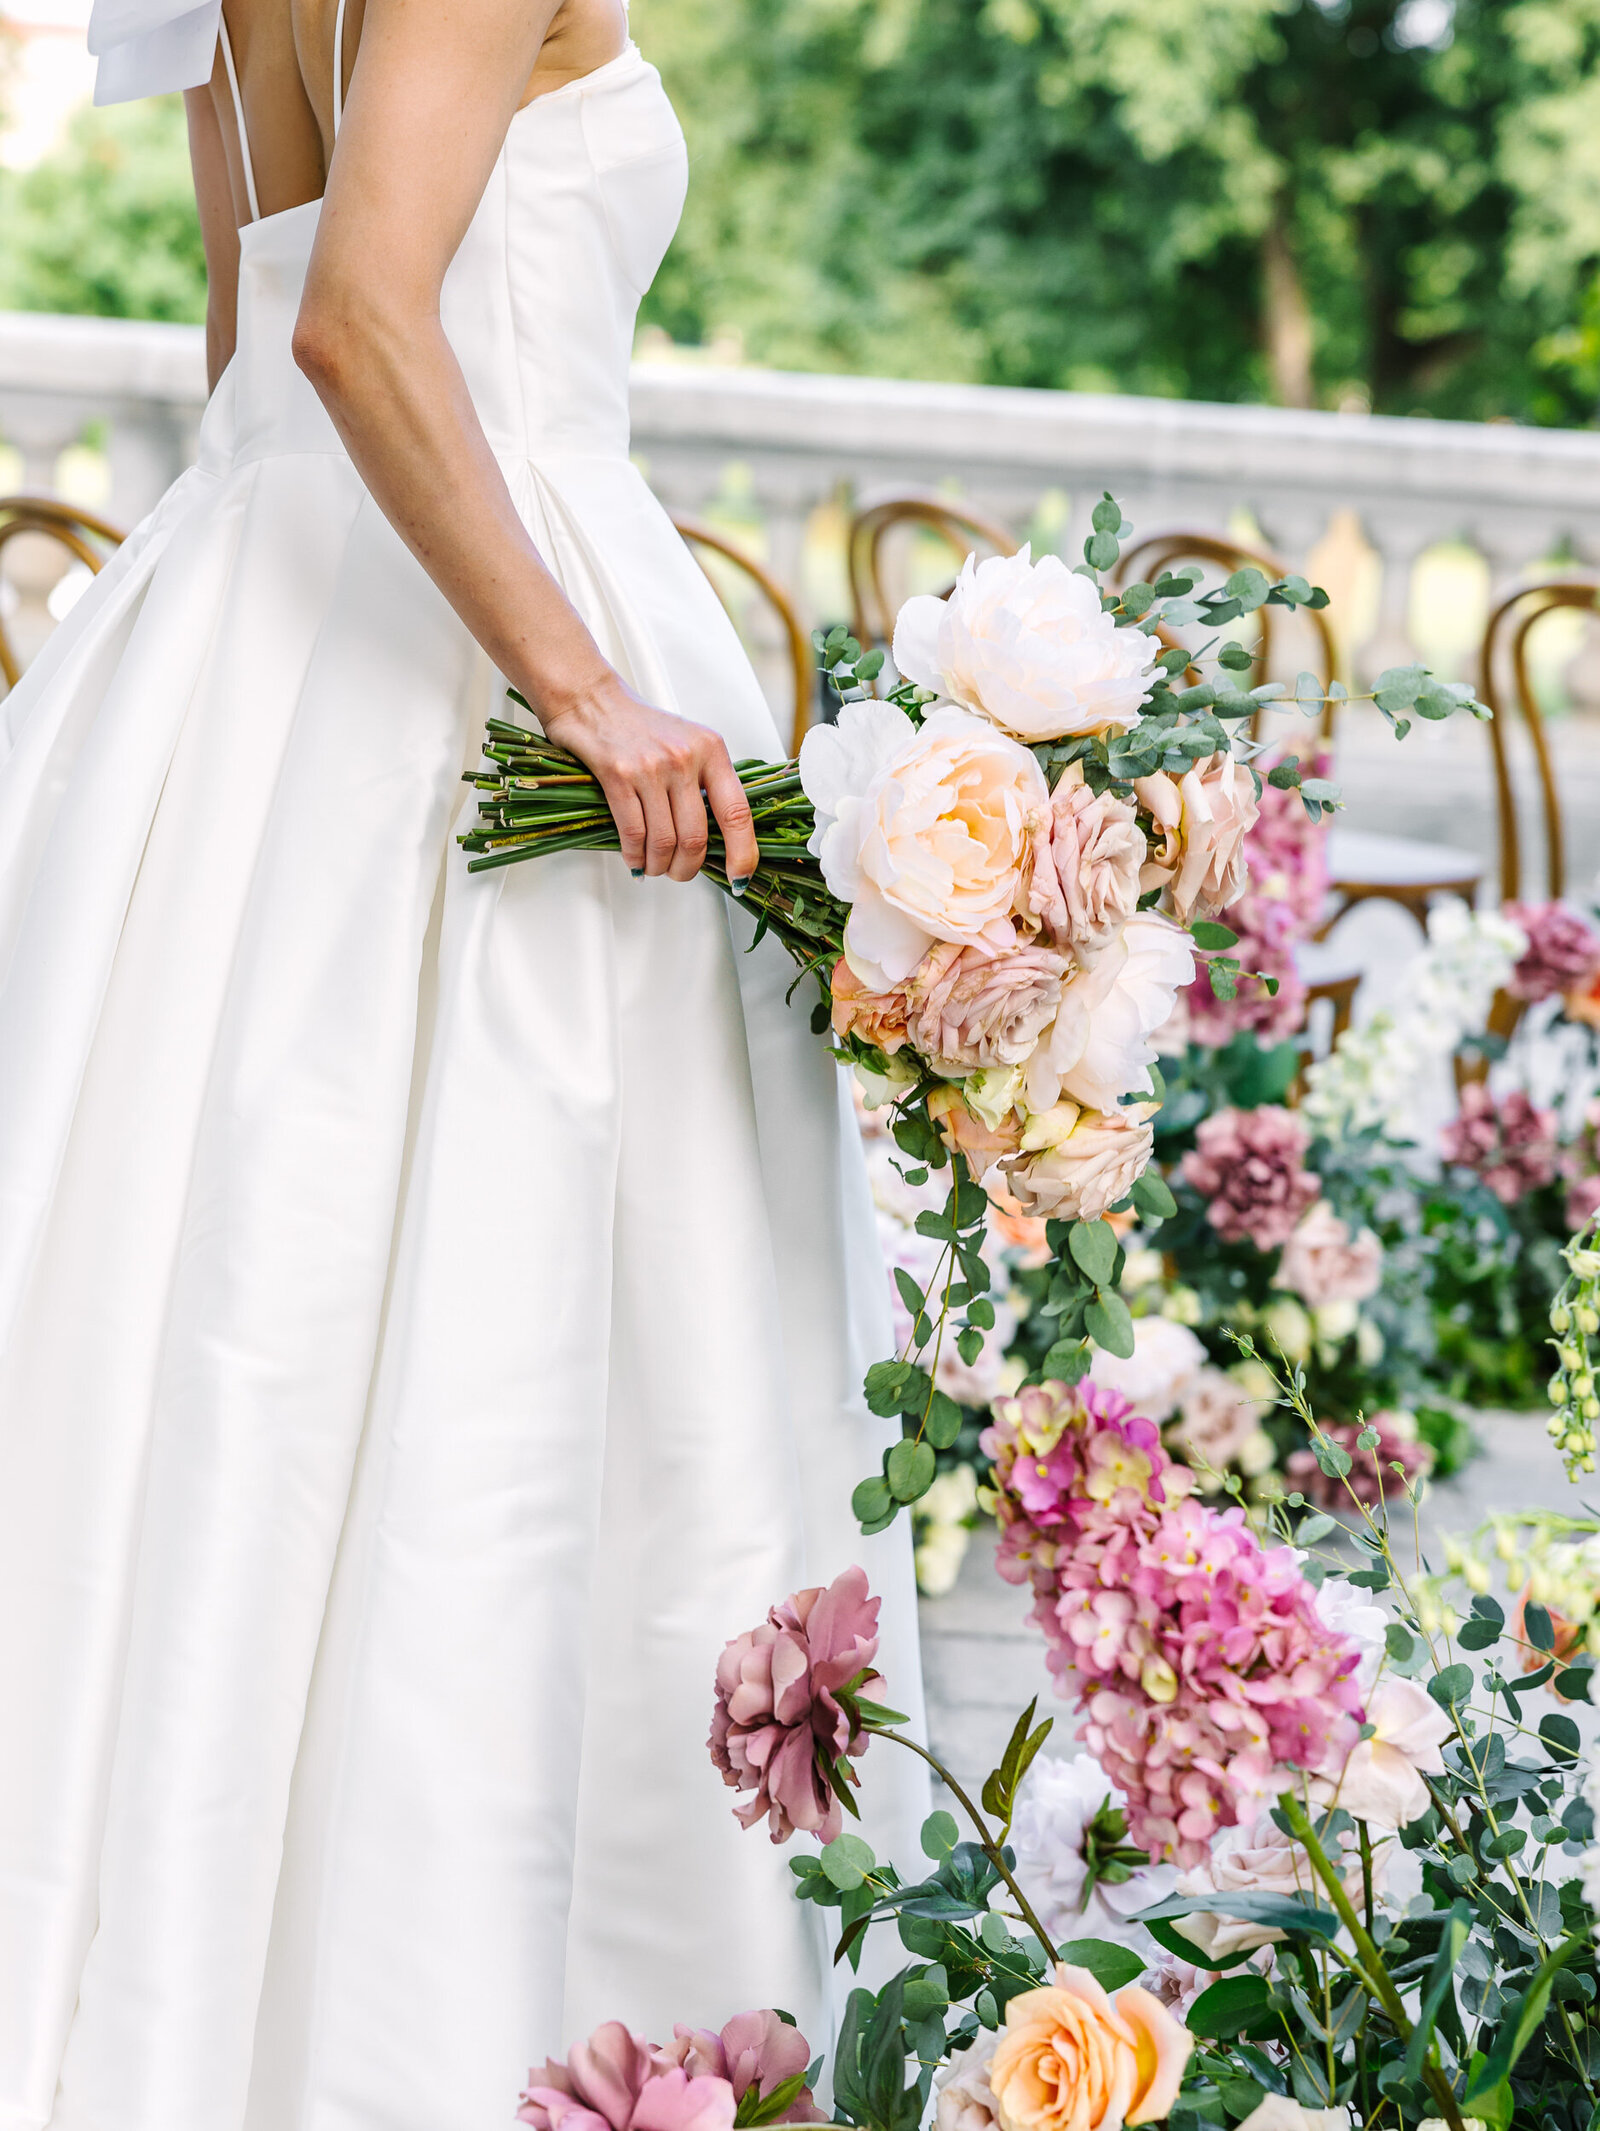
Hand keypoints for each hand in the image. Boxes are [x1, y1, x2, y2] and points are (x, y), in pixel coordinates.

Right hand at [540, 670, 759, 884]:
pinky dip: (635, 856)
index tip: (739, 877)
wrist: (590, 698)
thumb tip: (717, 839)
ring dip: (658, 865)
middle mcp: (685, 757)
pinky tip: (635, 859)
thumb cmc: (639, 726)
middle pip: (696, 837)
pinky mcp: (618, 774)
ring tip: (654, 867)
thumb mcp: (687, 744)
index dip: (742, 853)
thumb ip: (705, 784)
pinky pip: (633, 832)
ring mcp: (651, 766)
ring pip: (664, 840)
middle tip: (679, 873)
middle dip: (687, 868)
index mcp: (711, 750)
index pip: (738, 813)